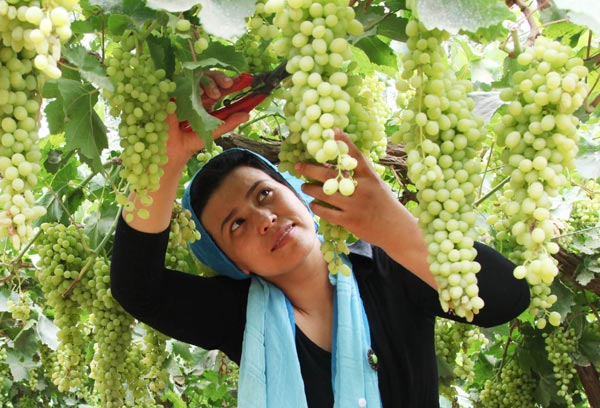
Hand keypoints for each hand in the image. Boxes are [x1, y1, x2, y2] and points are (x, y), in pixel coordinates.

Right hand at [166, 71, 248, 166]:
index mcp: (204, 100)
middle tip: (228, 85)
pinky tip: (199, 93)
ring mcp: (180, 92)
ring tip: (215, 94)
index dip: (226, 81)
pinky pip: (179, 82)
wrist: (172, 152)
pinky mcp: (168, 93)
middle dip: (218, 78)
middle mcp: (192, 93)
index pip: (216, 85)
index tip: (239, 82)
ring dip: (207, 81)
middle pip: (206, 76)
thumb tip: (246, 115)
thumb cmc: (190, 141)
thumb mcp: (212, 131)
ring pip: (193, 76)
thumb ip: (228, 123)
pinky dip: (190, 85)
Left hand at [294, 129, 403, 247]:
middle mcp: (362, 189)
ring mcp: (355, 205)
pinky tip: (313, 204)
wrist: (396, 229)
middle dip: (311, 169)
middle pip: (331, 175)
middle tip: (298, 166)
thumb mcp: (377, 185)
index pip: (356, 156)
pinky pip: (327, 212)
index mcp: (371, 177)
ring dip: (311, 189)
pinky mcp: (350, 220)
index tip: (332, 132)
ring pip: (325, 194)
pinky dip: (317, 207)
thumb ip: (360, 176)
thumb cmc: (385, 204)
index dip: (344, 143)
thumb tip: (337, 165)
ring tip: (304, 186)